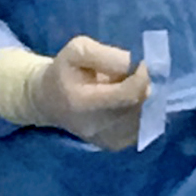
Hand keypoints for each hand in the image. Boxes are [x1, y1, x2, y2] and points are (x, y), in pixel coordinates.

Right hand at [0, 36, 151, 150]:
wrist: (49, 101)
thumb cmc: (64, 71)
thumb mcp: (78, 50)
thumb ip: (107, 55)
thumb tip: (136, 65)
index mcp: (82, 102)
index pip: (129, 94)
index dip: (143, 76)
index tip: (142, 62)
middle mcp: (96, 128)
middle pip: (140, 105)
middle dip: (143, 85)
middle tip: (131, 74)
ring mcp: (107, 140)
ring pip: (146, 116)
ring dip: (143, 98)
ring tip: (124, 88)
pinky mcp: (116, 145)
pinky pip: (143, 125)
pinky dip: (141, 110)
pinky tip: (124, 102)